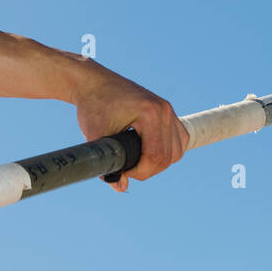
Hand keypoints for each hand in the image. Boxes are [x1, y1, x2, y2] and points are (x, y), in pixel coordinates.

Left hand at [70, 61, 187, 191]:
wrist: (94, 83)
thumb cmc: (93, 107)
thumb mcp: (96, 138)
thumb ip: (109, 164)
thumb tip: (122, 186)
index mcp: (150, 113)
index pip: (156, 156)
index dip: (140, 172)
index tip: (122, 172)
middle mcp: (164, 111)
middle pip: (169, 157)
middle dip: (148, 170)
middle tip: (126, 168)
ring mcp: (168, 110)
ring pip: (177, 150)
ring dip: (160, 162)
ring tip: (137, 162)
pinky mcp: (167, 112)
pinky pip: (179, 139)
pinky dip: (168, 151)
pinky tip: (150, 153)